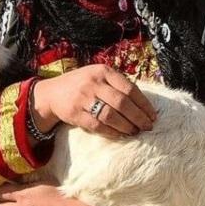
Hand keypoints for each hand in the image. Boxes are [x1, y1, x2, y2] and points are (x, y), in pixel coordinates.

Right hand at [32, 65, 156, 138]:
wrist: (52, 93)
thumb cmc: (82, 84)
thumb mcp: (98, 75)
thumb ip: (117, 84)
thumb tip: (144, 104)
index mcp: (103, 71)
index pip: (130, 88)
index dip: (144, 104)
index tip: (152, 115)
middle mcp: (93, 83)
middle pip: (122, 103)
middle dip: (138, 117)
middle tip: (147, 127)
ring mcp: (82, 98)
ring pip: (111, 115)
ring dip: (126, 126)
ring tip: (135, 131)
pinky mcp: (74, 113)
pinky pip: (97, 125)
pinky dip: (111, 132)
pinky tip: (120, 134)